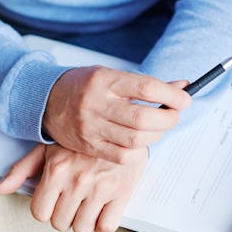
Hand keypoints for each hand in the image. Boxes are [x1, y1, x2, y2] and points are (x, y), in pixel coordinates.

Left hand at [0, 143, 147, 231]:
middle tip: (71, 203)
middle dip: (63, 216)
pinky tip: (102, 211)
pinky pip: (106, 227)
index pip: (40, 212)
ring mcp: (100, 188)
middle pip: (60, 223)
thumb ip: (21, 170)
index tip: (54, 202)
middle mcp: (77, 181)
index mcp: (56, 170)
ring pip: (82, 228)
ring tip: (86, 206)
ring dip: (82, 221)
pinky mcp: (121, 193)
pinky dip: (103, 224)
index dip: (45, 210)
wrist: (119, 125)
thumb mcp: (47, 149)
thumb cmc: (81, 141)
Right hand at [43, 67, 189, 163]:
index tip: (184, 100)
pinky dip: (138, 150)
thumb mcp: (112, 76)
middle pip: (142, 118)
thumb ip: (144, 84)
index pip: (146, 88)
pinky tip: (139, 142)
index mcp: (105, 81)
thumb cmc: (85, 87)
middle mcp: (97, 104)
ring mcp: (91, 127)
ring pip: (135, 140)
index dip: (171, 96)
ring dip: (156, 136)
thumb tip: (181, 88)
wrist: (47, 101)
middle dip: (167, 119)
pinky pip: (122, 156)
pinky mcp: (89, 146)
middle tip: (173, 116)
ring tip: (158, 129)